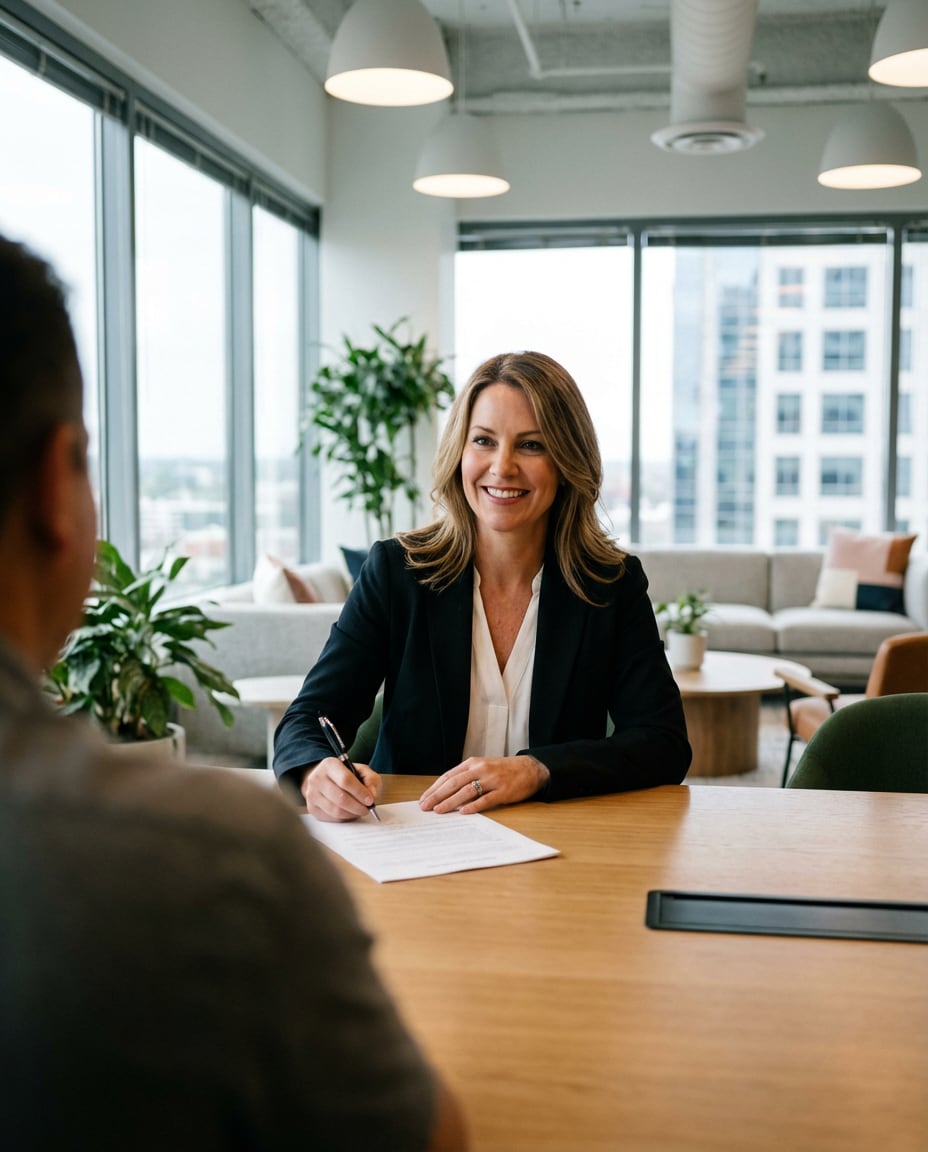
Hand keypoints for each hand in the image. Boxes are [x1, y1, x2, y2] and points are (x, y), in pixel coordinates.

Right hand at [301, 757, 381, 821]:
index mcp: (330, 764)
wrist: (326, 780)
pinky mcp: (312, 808)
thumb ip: (371, 779)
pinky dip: (344, 818)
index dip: (360, 792)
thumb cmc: (346, 776)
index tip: (370, 800)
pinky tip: (349, 813)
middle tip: (367, 809)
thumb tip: (372, 795)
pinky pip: (331, 818)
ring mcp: (312, 794)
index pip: (345, 780)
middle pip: (340, 798)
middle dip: (357, 807)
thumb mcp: (362, 770)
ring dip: (352, 814)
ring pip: (335, 810)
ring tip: (359, 810)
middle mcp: (317, 778)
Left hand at [418, 754, 549, 813]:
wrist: (530, 768)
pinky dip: (474, 806)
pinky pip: (486, 799)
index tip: (424, 798)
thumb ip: (466, 777)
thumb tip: (445, 793)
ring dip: (451, 801)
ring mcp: (492, 780)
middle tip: (425, 806)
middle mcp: (480, 769)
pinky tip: (464, 812)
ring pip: (467, 791)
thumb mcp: (482, 767)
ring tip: (439, 810)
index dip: (435, 788)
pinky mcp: (503, 791)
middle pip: (454, 783)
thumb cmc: (503, 770)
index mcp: (473, 763)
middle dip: (437, 795)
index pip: (449, 776)